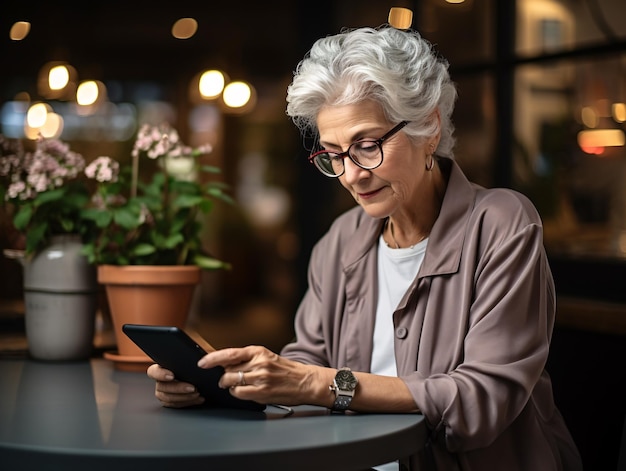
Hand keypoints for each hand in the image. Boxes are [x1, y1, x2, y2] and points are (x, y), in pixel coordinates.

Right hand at [147, 363, 204, 407]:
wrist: (201, 376)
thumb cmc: (194, 365)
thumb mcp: (192, 358)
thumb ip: (190, 358)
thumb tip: (198, 362)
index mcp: (161, 367)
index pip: (153, 371)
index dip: (160, 374)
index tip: (171, 376)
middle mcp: (160, 381)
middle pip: (162, 387)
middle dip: (178, 388)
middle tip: (192, 387)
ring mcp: (164, 392)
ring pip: (168, 398)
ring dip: (183, 397)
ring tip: (197, 394)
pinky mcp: (171, 401)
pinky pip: (175, 405)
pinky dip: (187, 402)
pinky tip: (198, 399)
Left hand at [198, 346, 329, 406]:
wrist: (306, 381)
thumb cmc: (285, 370)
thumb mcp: (266, 357)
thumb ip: (246, 359)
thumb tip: (223, 364)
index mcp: (258, 351)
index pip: (229, 353)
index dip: (212, 358)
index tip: (202, 363)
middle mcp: (258, 362)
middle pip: (227, 370)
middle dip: (223, 376)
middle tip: (227, 379)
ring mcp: (260, 378)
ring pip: (231, 382)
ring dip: (229, 386)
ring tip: (237, 385)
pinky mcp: (263, 392)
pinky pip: (239, 393)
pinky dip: (237, 394)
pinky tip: (244, 392)